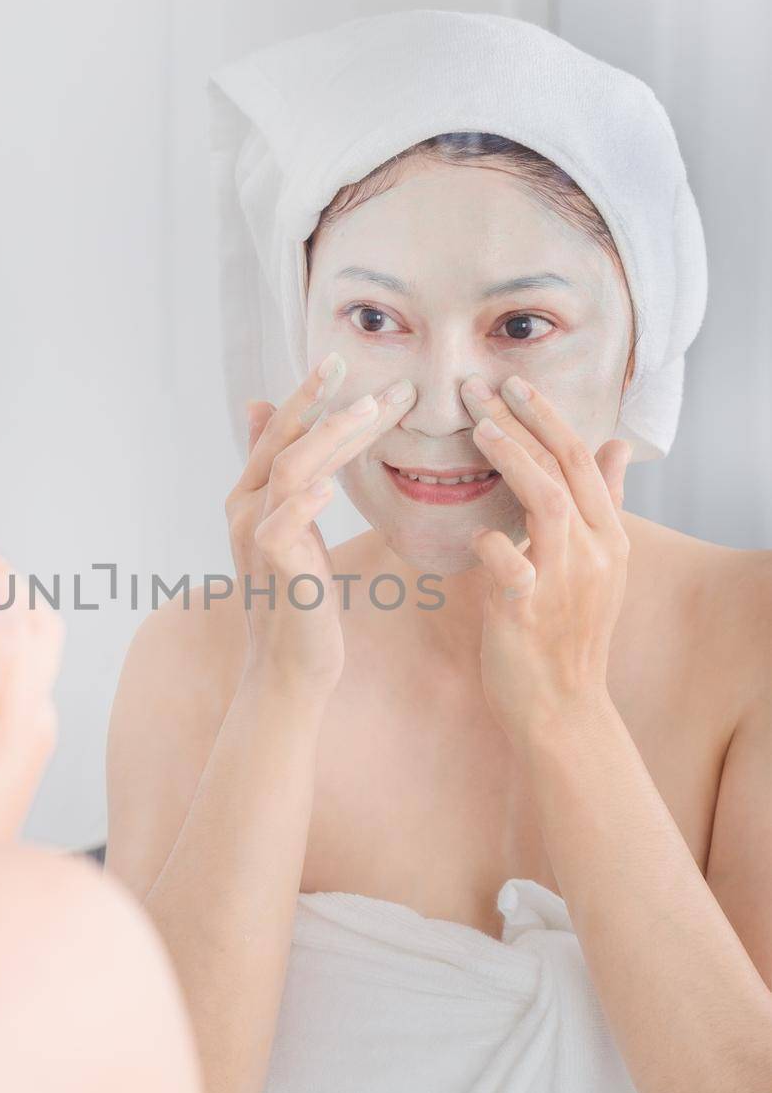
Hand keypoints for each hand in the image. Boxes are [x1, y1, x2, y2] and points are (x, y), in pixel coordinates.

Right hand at [227, 354, 413, 701]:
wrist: (291, 667)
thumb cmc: (300, 600)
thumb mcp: (295, 532)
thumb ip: (287, 478)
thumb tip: (269, 417)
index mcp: (251, 498)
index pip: (280, 433)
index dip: (307, 396)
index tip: (341, 362)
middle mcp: (244, 509)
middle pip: (281, 440)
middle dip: (319, 401)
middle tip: (355, 369)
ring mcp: (255, 535)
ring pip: (288, 469)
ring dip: (328, 437)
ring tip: (367, 411)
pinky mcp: (273, 564)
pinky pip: (284, 522)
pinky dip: (305, 499)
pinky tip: (329, 483)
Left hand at [459, 373, 632, 739]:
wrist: (561, 709)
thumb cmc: (566, 634)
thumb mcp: (596, 565)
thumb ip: (604, 504)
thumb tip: (619, 446)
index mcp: (608, 537)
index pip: (582, 458)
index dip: (547, 416)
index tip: (513, 382)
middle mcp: (595, 552)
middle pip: (567, 468)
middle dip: (525, 420)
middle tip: (481, 386)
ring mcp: (566, 581)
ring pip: (549, 503)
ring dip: (514, 461)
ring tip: (479, 429)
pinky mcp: (530, 612)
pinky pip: (512, 567)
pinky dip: (491, 544)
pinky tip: (473, 532)